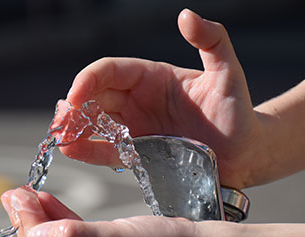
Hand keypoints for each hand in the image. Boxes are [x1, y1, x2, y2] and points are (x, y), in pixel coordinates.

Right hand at [61, 9, 260, 188]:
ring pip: (96, 122)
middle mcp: (139, 100)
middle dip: (74, 106)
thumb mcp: (228, 72)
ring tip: (59, 137)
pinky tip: (71, 150)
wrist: (245, 152)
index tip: (75, 96)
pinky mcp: (138, 153)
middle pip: (96, 96)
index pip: (110, 71)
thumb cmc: (237, 111)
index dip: (88, 80)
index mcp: (152, 77)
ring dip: (75, 127)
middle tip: (60, 121)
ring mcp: (136, 127)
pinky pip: (108, 150)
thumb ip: (212, 40)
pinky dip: (88, 150)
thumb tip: (186, 15)